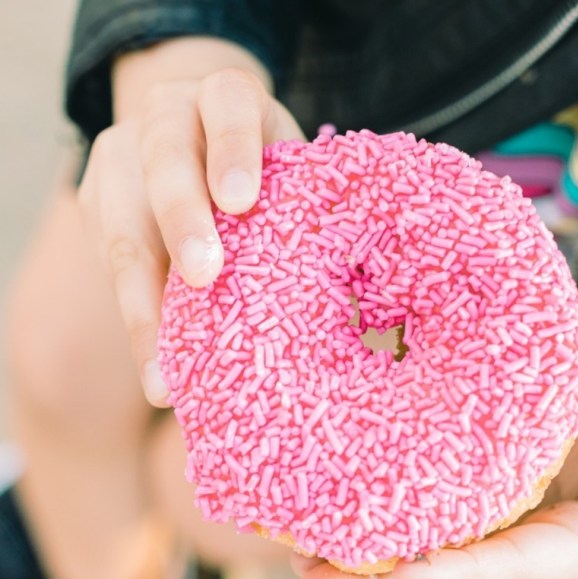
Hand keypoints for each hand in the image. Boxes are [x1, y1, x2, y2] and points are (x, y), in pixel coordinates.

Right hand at [77, 37, 302, 405]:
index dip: (234, 150)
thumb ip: (304, 196)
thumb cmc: (267, 161)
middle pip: (167, 163)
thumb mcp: (288, 158)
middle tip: (205, 276)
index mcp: (224, 95)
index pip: (229, 106)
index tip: (241, 201)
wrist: (197, 133)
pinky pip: (112, 269)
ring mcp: (120, 159)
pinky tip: (158, 373)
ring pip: (123, 228)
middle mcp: (164, 117)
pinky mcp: (97, 205)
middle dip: (183, 222)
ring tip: (165, 371)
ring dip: (144, 302)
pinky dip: (138, 323)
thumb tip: (368, 283)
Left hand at [291, 309, 577, 578]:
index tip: (406, 566)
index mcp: (573, 553)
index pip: (507, 568)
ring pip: (427, 558)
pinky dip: (387, 520)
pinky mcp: (493, 514)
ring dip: (366, 559)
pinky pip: (435, 523)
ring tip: (294, 549)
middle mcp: (525, 557)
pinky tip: (336, 503)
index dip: (457, 569)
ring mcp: (504, 539)